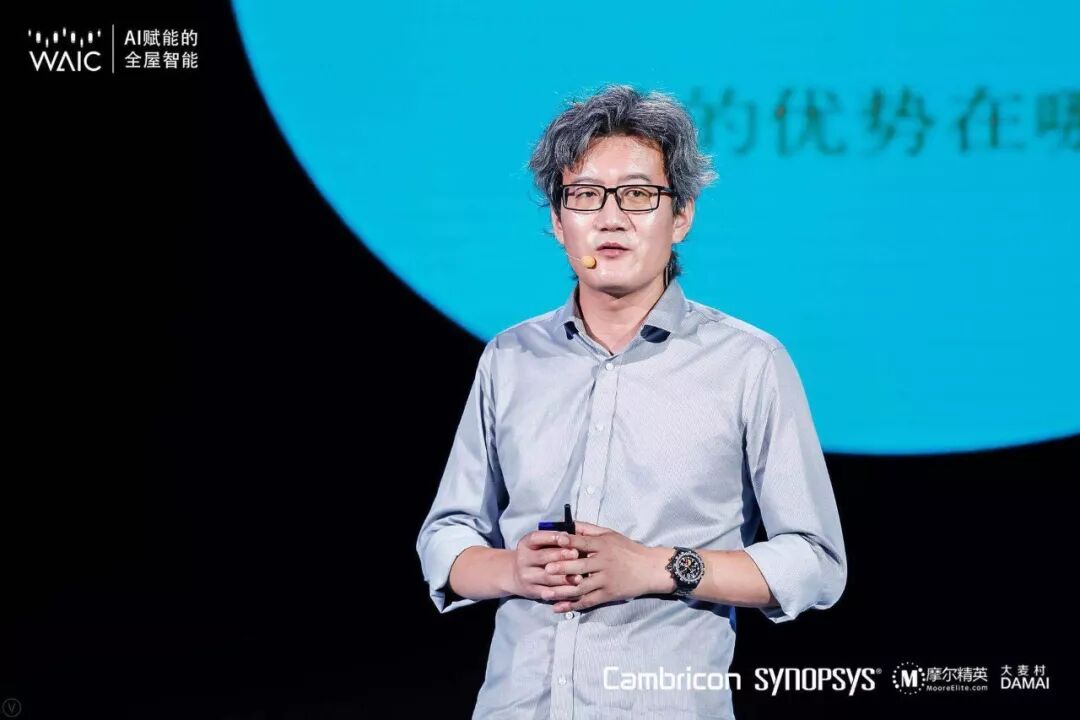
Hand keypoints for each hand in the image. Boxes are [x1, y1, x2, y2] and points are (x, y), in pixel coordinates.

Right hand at [507, 530, 580, 599]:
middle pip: (542, 557)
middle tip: (576, 553)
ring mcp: (528, 577)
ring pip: (547, 577)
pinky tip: (575, 590)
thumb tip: (571, 536)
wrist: (516, 575)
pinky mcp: (533, 591)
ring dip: (565, 578)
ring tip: (580, 577)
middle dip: (560, 555)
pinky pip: (549, 593)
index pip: (535, 538)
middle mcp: (524, 560)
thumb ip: (553, 539)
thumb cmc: (535, 554)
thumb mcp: (538, 543)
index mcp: (526, 544)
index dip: (551, 537)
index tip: (566, 537)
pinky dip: (563, 593)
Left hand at [540, 521, 673, 611]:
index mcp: (603, 545)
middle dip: (562, 568)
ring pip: (581, 586)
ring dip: (563, 590)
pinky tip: (558, 607)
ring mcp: (606, 580)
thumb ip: (588, 529)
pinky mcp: (608, 594)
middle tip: (546, 569)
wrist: (650, 569)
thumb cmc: (628, 549)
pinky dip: (572, 605)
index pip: (584, 542)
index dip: (569, 541)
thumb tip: (568, 523)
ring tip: (546, 592)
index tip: (554, 541)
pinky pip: (588, 601)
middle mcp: (604, 562)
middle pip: (580, 566)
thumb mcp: (610, 534)